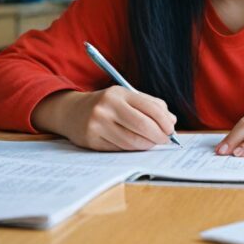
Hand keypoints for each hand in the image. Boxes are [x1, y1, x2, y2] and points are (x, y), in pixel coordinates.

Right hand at [31, 87, 176, 150]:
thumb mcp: (125, 97)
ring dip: (147, 145)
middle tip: (165, 140)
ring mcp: (98, 124)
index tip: (171, 129)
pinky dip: (132, 149)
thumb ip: (150, 105)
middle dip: (159, 136)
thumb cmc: (106, 104)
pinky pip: (119, 149)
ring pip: (132, 141)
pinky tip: (136, 146)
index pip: (150, 107)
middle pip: (142, 125)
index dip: (164, 121)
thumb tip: (172, 121)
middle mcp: (107, 107)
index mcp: (119, 93)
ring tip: (152, 143)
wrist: (71, 111)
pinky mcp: (92, 140)